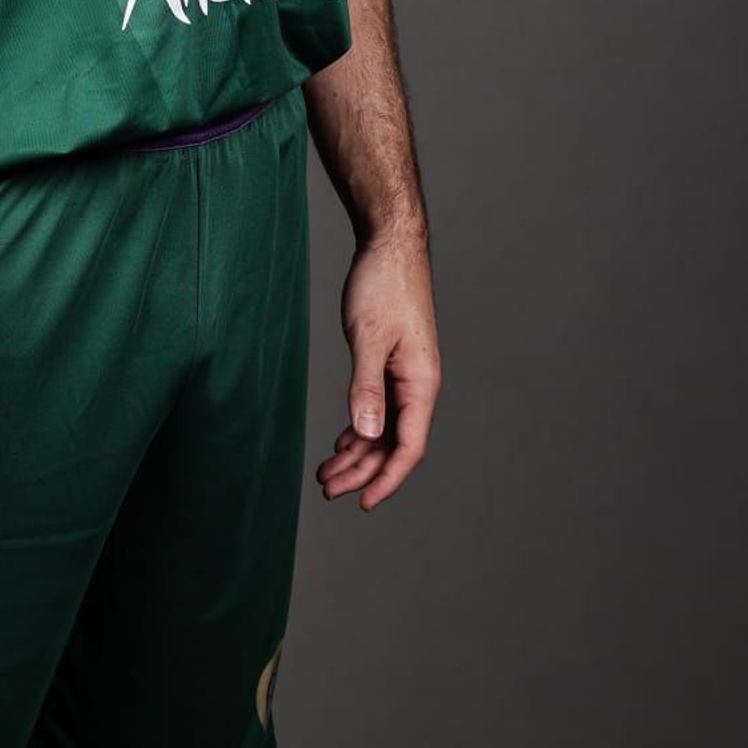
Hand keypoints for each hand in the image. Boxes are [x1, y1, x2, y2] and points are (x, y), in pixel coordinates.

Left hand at [316, 228, 440, 511]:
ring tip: (326, 473)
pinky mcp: (393, 363)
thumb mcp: (367, 337)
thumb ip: (366, 388)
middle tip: (326, 490)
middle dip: (362, 471)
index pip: (408, 447)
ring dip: (358, 452)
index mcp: (421, 384)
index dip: (387, 480)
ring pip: (384, 428)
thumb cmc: (383, 284)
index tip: (363, 504)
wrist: (391, 243)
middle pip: (393, 444)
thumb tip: (366, 435)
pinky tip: (342, 440)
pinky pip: (380, 408)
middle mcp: (418, 385)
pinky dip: (360, 427)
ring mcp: (406, 375)